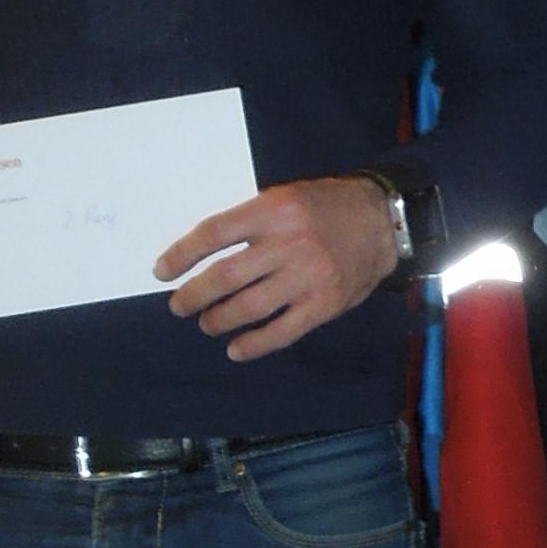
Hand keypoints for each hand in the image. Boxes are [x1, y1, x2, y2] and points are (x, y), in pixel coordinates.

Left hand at [157, 177, 399, 359]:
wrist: (383, 222)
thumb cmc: (326, 208)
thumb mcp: (286, 198)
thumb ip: (251, 223)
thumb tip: (205, 255)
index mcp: (273, 211)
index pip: (214, 234)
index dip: (182, 255)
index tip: (162, 272)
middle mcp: (288, 244)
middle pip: (225, 276)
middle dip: (194, 296)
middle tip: (180, 305)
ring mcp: (308, 277)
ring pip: (249, 307)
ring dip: (218, 320)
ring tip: (207, 323)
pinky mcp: (325, 304)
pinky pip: (282, 332)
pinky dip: (254, 344)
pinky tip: (236, 349)